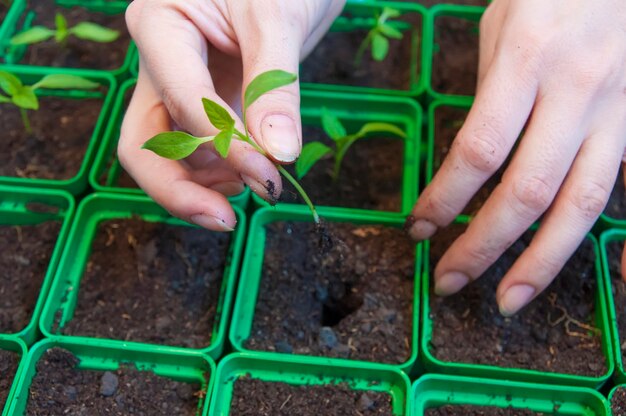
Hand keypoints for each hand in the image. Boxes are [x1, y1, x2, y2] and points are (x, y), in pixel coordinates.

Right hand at [118, 0, 343, 230]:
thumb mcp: (277, 19)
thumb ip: (275, 85)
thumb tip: (278, 155)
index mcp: (160, 25)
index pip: (179, 100)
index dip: (223, 146)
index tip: (267, 175)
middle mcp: (159, 62)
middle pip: (144, 143)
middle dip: (178, 190)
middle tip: (224, 220)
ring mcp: (177, 87)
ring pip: (168, 155)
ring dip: (206, 184)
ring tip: (256, 184)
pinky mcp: (203, 105)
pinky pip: (198, 151)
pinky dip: (222, 171)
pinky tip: (250, 171)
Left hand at [407, 0, 625, 314]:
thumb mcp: (501, 28)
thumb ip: (488, 97)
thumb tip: (471, 164)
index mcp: (527, 61)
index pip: (478, 152)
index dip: (444, 200)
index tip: (417, 228)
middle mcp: (578, 92)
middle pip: (527, 191)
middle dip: (482, 246)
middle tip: (448, 280)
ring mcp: (619, 111)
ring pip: (581, 204)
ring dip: (540, 261)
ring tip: (507, 299)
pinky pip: (617, 190)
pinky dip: (595, 234)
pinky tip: (577, 265)